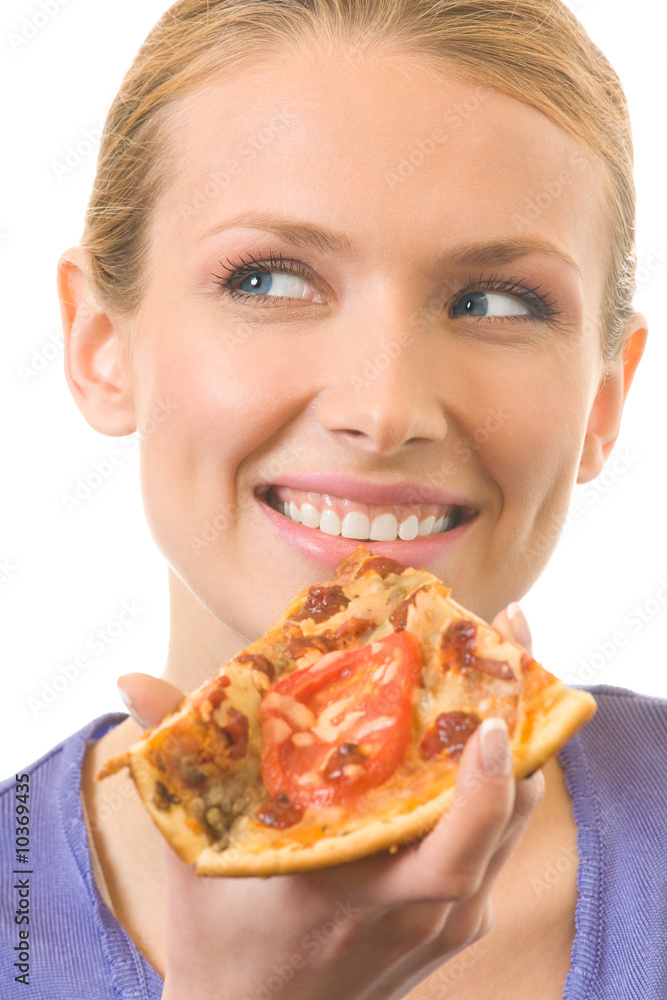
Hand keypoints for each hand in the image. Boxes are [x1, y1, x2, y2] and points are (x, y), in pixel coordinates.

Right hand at [118, 604, 542, 999]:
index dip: (481, 789)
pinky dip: (500, 784)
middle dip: (520, 723)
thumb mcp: (194, 853)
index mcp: (360, 895)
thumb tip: (130, 683)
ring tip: (504, 661)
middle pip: (505, 819)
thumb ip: (174, 761)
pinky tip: (483, 728)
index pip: (450, 849)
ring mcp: (447, 923)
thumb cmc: (221, 940)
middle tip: (511, 631)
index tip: (487, 722)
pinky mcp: (454, 924)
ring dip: (517, 745)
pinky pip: (495, 846)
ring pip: (510, 828)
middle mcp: (421, 912)